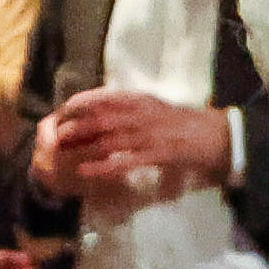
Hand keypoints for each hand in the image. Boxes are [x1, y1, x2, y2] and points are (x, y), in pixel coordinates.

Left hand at [34, 87, 231, 196]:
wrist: (215, 135)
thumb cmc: (183, 122)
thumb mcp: (153, 107)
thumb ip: (130, 108)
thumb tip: (102, 113)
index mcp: (139, 99)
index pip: (101, 97)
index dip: (78, 103)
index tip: (61, 111)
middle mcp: (140, 113)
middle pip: (98, 118)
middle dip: (73, 126)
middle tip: (54, 135)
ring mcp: (147, 135)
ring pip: (106, 139)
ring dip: (81, 146)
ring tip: (61, 153)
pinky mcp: (154, 155)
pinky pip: (123, 161)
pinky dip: (101, 166)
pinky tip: (85, 171)